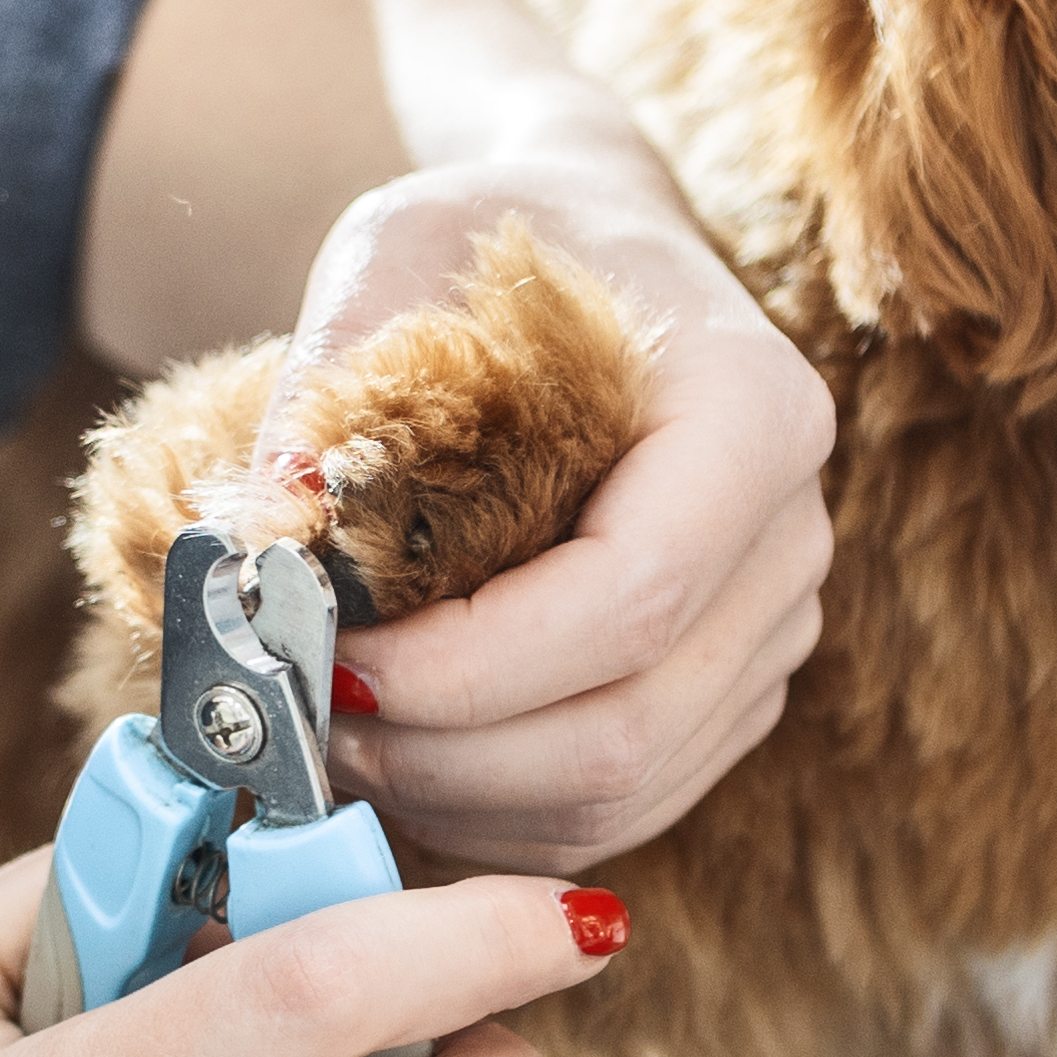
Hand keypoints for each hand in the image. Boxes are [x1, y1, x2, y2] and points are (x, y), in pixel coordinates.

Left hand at [291, 163, 835, 874]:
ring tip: (331, 741)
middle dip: (444, 754)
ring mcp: (773, 629)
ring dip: (459, 800)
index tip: (329, 655)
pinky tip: (399, 757)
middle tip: (300, 721)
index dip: (470, 665)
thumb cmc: (499, 241)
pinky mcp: (728, 693)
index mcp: (754, 412)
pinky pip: (620, 807)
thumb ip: (334, 378)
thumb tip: (265, 531)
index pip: (631, 594)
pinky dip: (496, 814)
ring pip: (624, 791)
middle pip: (629, 725)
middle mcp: (791, 537)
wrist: (593, 247)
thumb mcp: (401, 249)